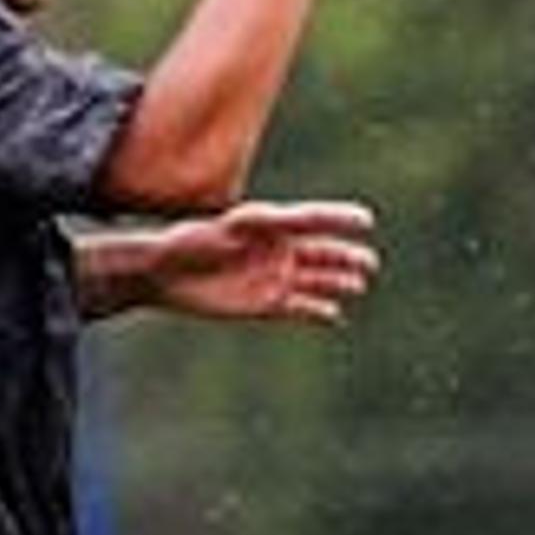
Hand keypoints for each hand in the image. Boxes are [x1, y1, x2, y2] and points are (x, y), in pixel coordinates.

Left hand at [142, 200, 379, 326]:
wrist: (165, 274)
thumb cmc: (190, 242)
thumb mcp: (224, 229)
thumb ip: (253, 227)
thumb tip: (278, 219)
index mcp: (271, 224)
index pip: (313, 219)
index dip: (339, 219)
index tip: (366, 220)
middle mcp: (278, 249)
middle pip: (321, 252)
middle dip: (345, 257)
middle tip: (369, 263)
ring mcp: (273, 276)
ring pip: (315, 280)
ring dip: (337, 283)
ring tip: (357, 286)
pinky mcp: (264, 304)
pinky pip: (298, 308)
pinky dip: (316, 311)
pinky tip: (334, 315)